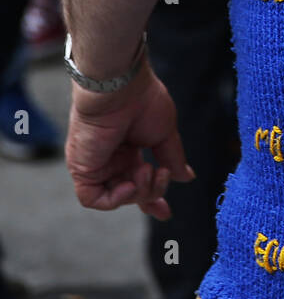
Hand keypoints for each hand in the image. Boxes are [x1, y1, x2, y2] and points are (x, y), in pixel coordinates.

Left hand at [66, 62, 194, 220]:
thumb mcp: (166, 133)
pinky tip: (129, 185)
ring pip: (116, 196)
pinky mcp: (82, 168)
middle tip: (163, 174)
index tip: (166, 211)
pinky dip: (114, 199)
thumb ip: (173, 158)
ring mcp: (96, 163)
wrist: (121, 88)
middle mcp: (111, 157)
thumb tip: (186, 177)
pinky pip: (93, 199)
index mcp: (130, 147)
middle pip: (131, 192)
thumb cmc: (144, 101)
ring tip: (147, 170)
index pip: (139, 180)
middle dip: (151, 194)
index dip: (153, 197)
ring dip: (138, 192)